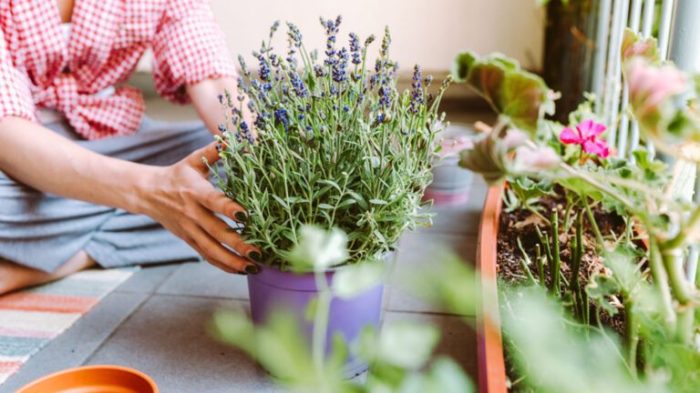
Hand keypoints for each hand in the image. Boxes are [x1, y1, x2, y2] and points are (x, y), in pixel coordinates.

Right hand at [139, 142, 259, 273]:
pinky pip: (207, 255)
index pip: (214, 202)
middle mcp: (192, 213)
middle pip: (217, 232)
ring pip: (212, 250)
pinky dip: (223, 265)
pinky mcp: (188, 240)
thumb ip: (214, 151)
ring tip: (253, 267)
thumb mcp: (193, 160)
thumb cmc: (178, 174)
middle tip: (259, 252)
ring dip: (233, 261)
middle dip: (238, 244)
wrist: (147, 193)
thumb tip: (232, 137)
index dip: (230, 209)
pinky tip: (240, 271)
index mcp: (195, 191)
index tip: (247, 216)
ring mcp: (190, 230)